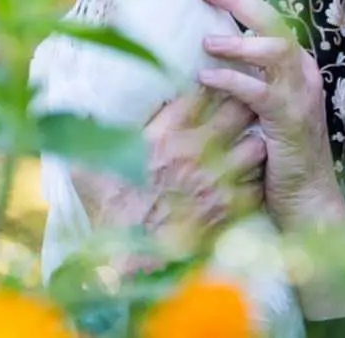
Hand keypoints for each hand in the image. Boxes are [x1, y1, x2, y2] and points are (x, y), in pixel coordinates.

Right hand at [70, 91, 265, 275]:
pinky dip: (256, 178)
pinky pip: (257, 182)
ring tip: (250, 141)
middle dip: (244, 103)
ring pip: (256, 144)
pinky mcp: (231, 208)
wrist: (128, 265)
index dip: (213, 81)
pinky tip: (249, 178)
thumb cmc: (109, 215)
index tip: (217, 80)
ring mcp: (217, 180)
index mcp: (163, 135)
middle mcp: (195, 151)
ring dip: (254, 141)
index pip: (201, 91)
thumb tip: (87, 116)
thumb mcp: (91, 168)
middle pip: (238, 108)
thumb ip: (94, 137)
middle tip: (244, 105)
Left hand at [197, 0, 344, 230]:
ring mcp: (300, 96)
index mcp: (296, 67)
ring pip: (276, 50)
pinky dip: (232, 80)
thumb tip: (205, 54)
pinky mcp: (290, 121)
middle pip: (275, 23)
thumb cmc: (279, 156)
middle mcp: (303, 74)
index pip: (269, 20)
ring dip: (239, 40)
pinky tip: (206, 77)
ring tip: (206, 39)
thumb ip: (245, 81)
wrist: (308, 201)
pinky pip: (260, 92)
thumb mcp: (261, 110)